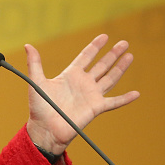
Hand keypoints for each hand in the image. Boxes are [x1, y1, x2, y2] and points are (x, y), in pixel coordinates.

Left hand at [25, 34, 139, 154]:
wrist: (45, 128)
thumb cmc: (39, 107)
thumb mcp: (36, 81)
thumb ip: (34, 63)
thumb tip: (28, 45)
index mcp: (70, 75)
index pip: (86, 57)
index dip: (95, 46)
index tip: (104, 36)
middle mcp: (83, 83)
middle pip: (101, 65)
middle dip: (112, 54)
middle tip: (124, 43)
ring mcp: (91, 95)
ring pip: (110, 78)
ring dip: (120, 68)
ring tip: (130, 56)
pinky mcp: (96, 108)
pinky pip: (114, 102)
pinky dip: (125, 99)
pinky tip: (136, 94)